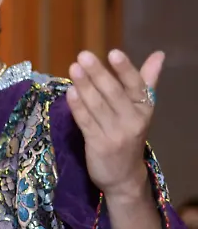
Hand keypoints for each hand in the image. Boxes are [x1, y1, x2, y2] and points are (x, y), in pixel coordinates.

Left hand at [67, 49, 163, 198]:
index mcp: (144, 108)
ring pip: (98, 106)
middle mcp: (132, 120)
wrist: (124, 175)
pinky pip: (86, 122)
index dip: (125, 69)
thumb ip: (146, 81)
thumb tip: (159, 55)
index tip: (113, 52)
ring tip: (74, 68)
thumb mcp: (141, 110)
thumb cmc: (130, 136)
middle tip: (83, 56)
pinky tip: (70, 92)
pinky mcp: (98, 144)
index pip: (136, 85)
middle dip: (98, 74)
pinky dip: (78, 107)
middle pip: (114, 93)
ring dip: (84, 86)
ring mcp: (115, 133)